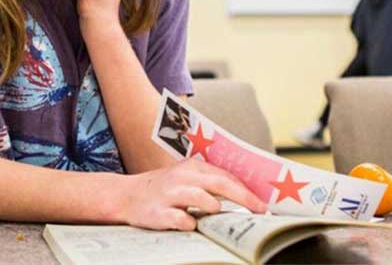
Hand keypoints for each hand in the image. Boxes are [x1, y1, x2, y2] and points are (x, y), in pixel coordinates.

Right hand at [115, 158, 267, 230]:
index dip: (247, 190)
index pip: (226, 176)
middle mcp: (182, 178)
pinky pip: (181, 220)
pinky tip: (191, 224)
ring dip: (214, 207)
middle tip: (259, 210)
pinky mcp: (158, 213)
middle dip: (243, 198)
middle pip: (219, 184)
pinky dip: (189, 223)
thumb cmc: (165, 188)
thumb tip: (245, 194)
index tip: (263, 203)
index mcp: (192, 167)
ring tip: (216, 213)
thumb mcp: (187, 178)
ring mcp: (170, 195)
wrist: (127, 195)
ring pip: (201, 199)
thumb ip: (211, 182)